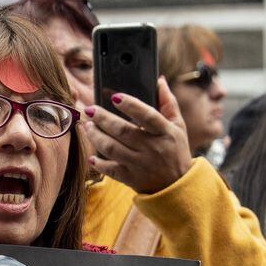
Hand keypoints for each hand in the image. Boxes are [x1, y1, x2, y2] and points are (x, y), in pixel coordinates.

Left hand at [84, 77, 192, 193]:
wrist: (177, 185)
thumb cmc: (176, 150)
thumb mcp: (178, 126)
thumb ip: (168, 103)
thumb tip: (160, 80)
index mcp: (165, 132)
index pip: (147, 115)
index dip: (130, 105)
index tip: (115, 96)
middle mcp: (152, 148)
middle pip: (123, 131)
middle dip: (103, 119)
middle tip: (90, 110)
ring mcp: (140, 165)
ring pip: (112, 149)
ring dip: (96, 136)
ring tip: (87, 126)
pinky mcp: (131, 178)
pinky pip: (110, 170)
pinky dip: (99, 163)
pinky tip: (92, 155)